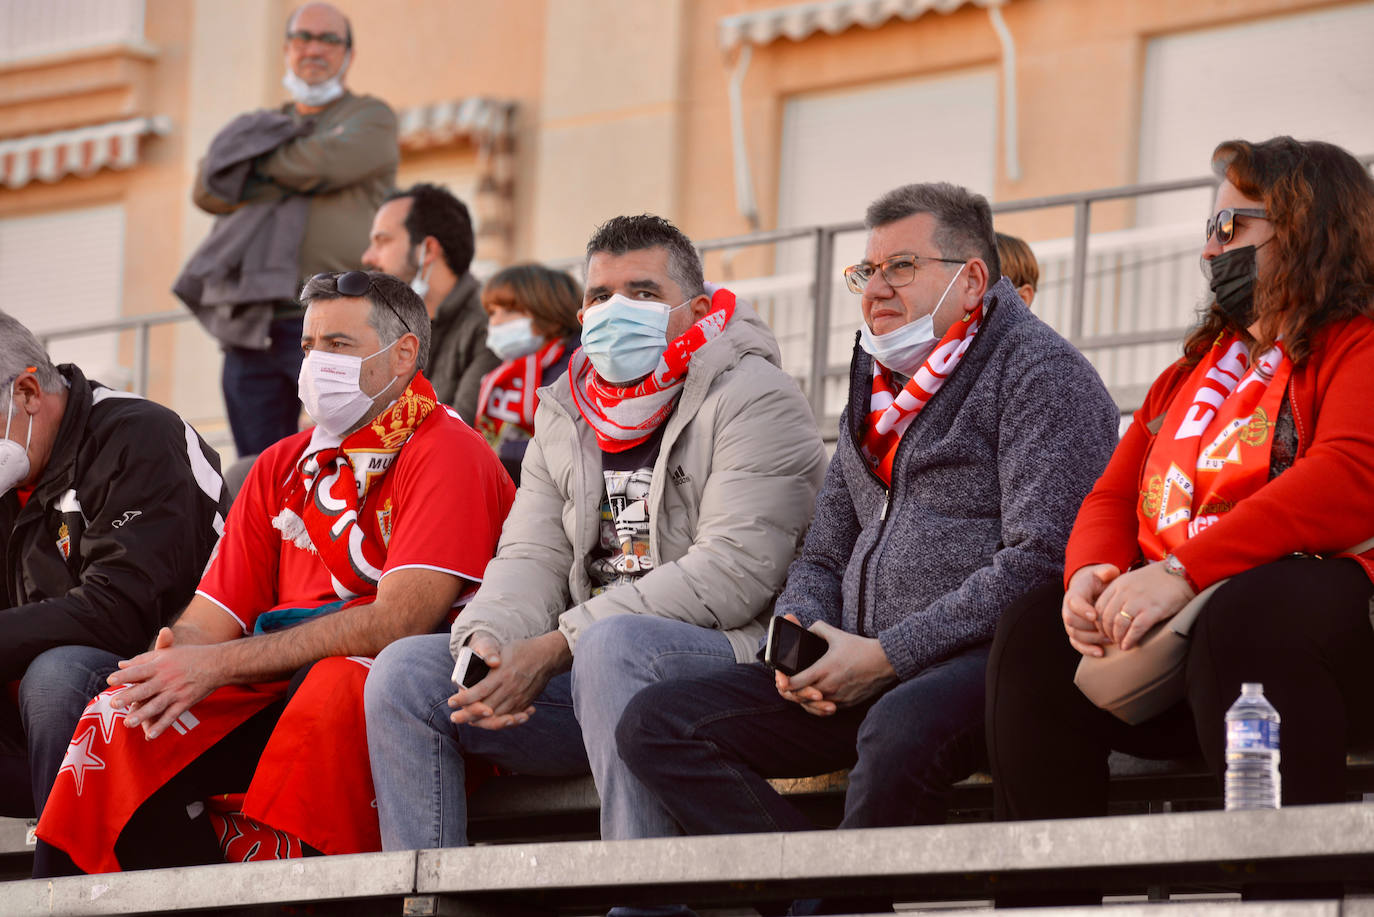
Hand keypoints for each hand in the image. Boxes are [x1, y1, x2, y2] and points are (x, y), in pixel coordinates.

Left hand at [107, 628, 225, 738]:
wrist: (217, 663)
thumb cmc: (188, 656)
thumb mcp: (166, 653)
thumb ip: (142, 659)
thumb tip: (121, 665)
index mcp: (160, 665)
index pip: (139, 670)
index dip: (126, 675)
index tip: (111, 679)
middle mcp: (167, 679)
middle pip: (145, 689)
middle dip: (130, 696)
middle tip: (114, 703)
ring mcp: (176, 692)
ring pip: (156, 705)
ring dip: (142, 714)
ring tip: (127, 723)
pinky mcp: (184, 703)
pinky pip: (171, 716)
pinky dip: (161, 726)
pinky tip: (150, 735)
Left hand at [448, 630, 568, 729]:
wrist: (546, 656)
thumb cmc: (521, 651)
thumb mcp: (502, 650)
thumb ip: (487, 660)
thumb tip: (471, 669)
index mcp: (502, 674)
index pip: (479, 691)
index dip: (464, 699)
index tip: (451, 702)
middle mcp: (510, 688)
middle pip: (486, 708)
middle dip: (467, 715)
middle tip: (454, 718)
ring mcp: (518, 698)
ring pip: (497, 716)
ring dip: (481, 721)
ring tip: (469, 721)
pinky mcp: (525, 703)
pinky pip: (510, 717)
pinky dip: (498, 721)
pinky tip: (488, 721)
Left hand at [774, 618, 895, 715]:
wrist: (885, 662)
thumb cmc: (861, 648)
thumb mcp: (838, 634)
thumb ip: (818, 629)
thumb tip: (806, 629)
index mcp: (825, 669)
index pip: (796, 683)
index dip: (784, 683)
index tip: (780, 679)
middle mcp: (830, 686)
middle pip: (801, 698)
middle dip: (791, 692)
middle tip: (786, 685)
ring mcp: (838, 697)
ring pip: (812, 706)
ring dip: (803, 700)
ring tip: (799, 691)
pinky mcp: (846, 704)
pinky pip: (826, 709)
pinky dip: (818, 705)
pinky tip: (815, 697)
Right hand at [1061, 564, 1119, 657]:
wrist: (1091, 592)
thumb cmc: (1099, 583)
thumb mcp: (1102, 574)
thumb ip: (1106, 571)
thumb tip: (1110, 572)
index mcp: (1074, 594)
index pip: (1073, 602)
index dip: (1082, 610)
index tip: (1095, 615)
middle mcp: (1068, 609)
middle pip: (1071, 621)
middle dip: (1089, 627)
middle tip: (1107, 630)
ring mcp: (1070, 623)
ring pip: (1074, 634)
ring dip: (1092, 639)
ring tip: (1109, 640)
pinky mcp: (1075, 633)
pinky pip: (1076, 644)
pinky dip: (1087, 650)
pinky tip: (1100, 652)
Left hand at [1096, 562, 1196, 650]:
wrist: (1182, 574)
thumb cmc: (1160, 578)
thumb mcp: (1134, 579)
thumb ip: (1122, 591)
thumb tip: (1114, 609)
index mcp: (1118, 584)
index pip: (1099, 606)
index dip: (1099, 621)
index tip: (1103, 630)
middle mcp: (1125, 592)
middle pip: (1106, 617)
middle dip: (1107, 632)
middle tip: (1111, 640)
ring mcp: (1138, 601)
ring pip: (1119, 624)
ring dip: (1117, 638)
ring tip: (1120, 644)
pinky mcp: (1153, 610)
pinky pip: (1135, 629)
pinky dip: (1130, 640)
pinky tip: (1128, 646)